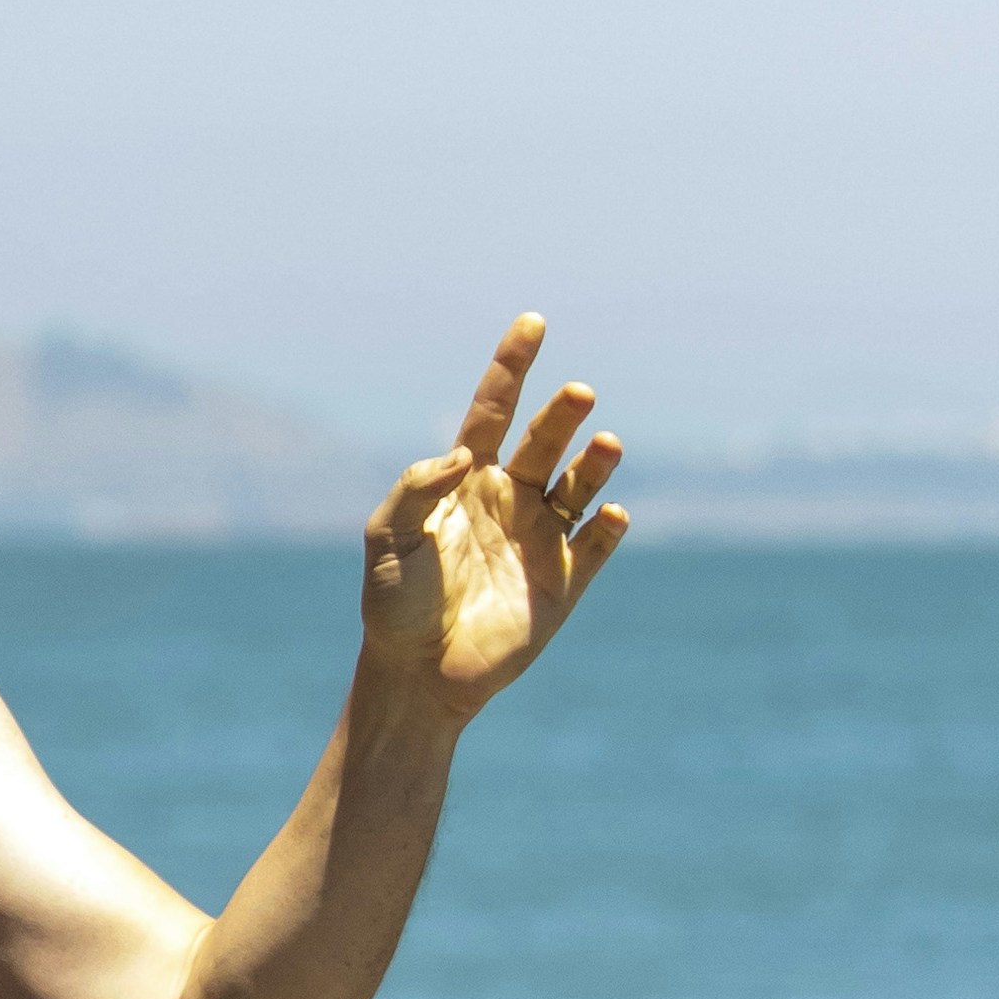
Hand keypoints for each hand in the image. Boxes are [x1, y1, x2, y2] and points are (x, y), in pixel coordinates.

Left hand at [357, 319, 629, 719]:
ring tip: (606, 443)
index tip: (534, 322)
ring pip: (579, 487)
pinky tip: (611, 514)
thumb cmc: (394, 605)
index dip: (513, 366)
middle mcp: (509, 500)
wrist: (417, 676)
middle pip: (543, 442)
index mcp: (465, 481)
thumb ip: (416, 488)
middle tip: (578, 393)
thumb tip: (463, 453)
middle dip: (562, 416)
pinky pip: (596, 548)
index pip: (493, 410)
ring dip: (596, 463)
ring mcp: (540, 541)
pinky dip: (609, 528)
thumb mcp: (387, 538)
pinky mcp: (563, 585)